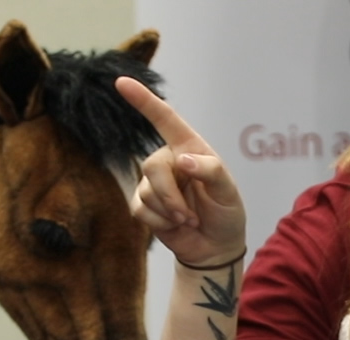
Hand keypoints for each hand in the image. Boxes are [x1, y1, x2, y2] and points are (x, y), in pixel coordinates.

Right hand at [115, 76, 246, 268]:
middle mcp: (169, 161)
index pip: (164, 118)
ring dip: (170, 212)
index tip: (121, 82)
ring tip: (189, 219)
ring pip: (146, 191)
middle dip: (170, 195)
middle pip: (152, 166)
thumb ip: (211, 171)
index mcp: (189, 147)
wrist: (215, 247)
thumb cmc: (225, 212)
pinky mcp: (143, 205)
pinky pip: (140, 209)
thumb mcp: (228, 191)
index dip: (143, 100)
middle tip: (191, 215)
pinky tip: (175, 226)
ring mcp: (153, 183)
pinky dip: (161, 223)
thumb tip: (183, 161)